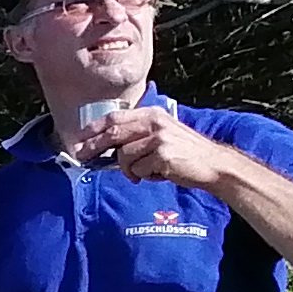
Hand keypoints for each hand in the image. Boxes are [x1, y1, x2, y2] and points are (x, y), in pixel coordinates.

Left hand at [84, 103, 219, 187]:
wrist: (213, 165)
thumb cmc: (184, 154)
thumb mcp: (161, 135)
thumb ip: (137, 136)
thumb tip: (105, 148)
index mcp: (152, 115)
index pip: (115, 117)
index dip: (94, 128)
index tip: (79, 138)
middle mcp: (154, 122)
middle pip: (113, 133)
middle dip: (93, 146)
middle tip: (81, 156)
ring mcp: (159, 138)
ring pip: (124, 156)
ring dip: (129, 170)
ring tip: (143, 173)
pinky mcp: (162, 155)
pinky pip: (139, 170)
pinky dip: (144, 176)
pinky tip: (159, 174)